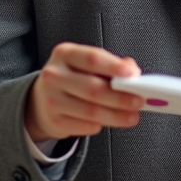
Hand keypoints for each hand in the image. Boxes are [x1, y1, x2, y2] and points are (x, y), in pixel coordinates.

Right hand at [25, 42, 143, 142]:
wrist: (41, 100)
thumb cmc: (72, 78)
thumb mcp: (86, 64)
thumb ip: (111, 65)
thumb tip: (133, 71)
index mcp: (65, 54)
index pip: (92, 58)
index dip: (114, 67)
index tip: (133, 75)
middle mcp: (54, 75)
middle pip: (92, 88)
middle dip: (120, 97)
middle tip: (139, 101)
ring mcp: (51, 99)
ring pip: (90, 111)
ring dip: (116, 115)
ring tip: (132, 116)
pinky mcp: (54, 121)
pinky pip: (84, 126)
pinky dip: (100, 125)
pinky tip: (107, 121)